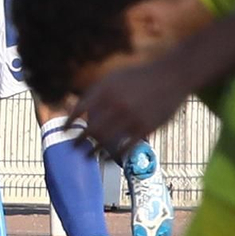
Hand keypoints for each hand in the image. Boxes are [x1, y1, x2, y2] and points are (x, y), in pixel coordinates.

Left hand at [68, 55, 191, 156]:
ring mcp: (130, 117)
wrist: (170, 76)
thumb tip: (80, 108)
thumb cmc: (140, 77)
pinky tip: (108, 159)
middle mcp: (115, 104)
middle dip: (80, 141)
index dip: (69, 122)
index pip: (80, 109)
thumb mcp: (114, 78)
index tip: (64, 131)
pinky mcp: (145, 128)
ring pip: (106, 141)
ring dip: (94, 150)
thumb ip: (97, 92)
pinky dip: (114, 156)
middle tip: (74, 148)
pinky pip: (125, 147)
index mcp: (105, 90)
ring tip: (88, 156)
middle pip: (91, 129)